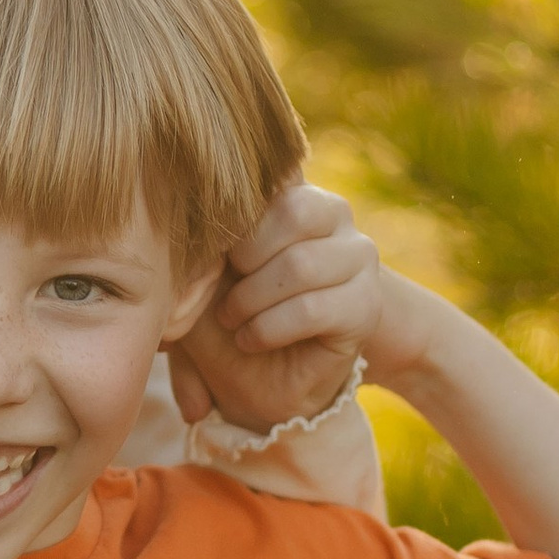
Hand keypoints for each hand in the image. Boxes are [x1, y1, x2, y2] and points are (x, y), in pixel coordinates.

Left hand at [166, 180, 384, 431]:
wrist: (252, 383)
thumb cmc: (220, 318)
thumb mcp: (197, 272)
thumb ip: (200, 233)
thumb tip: (193, 193)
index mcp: (292, 191)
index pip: (272, 175)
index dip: (233, 217)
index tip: (211, 255)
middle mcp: (335, 215)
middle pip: (295, 210)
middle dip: (246, 256)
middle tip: (222, 292)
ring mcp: (358, 259)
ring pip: (302, 264)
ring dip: (251, 299)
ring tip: (232, 320)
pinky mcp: (365, 308)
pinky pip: (312, 309)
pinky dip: (268, 328)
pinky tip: (249, 340)